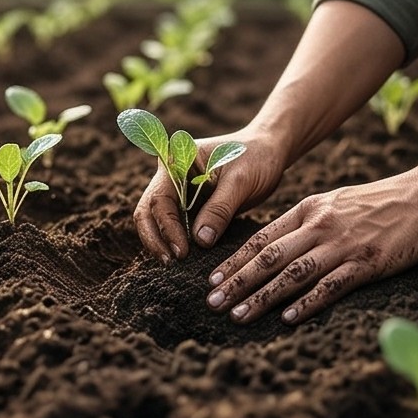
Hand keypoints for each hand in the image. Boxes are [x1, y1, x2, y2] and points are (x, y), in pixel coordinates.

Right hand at [133, 128, 286, 261]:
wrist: (269, 151)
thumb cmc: (256, 157)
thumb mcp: (241, 181)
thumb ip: (219, 209)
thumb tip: (200, 241)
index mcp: (177, 161)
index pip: (160, 199)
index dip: (166, 227)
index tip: (181, 251)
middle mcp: (171, 176)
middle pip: (148, 211)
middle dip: (156, 239)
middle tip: (171, 263)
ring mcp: (178, 192)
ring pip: (157, 222)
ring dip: (163, 243)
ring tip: (176, 266)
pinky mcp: (190, 206)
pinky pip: (175, 226)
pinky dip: (177, 242)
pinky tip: (186, 260)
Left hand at [204, 172, 417, 324]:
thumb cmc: (377, 203)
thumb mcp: (333, 202)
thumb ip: (303, 222)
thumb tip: (271, 246)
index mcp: (308, 209)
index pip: (261, 238)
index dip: (233, 261)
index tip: (211, 281)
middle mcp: (319, 226)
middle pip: (268, 258)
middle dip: (237, 282)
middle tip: (212, 304)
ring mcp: (342, 245)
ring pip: (292, 274)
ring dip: (262, 297)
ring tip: (239, 316)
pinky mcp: (366, 263)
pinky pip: (330, 286)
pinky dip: (307, 303)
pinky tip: (287, 319)